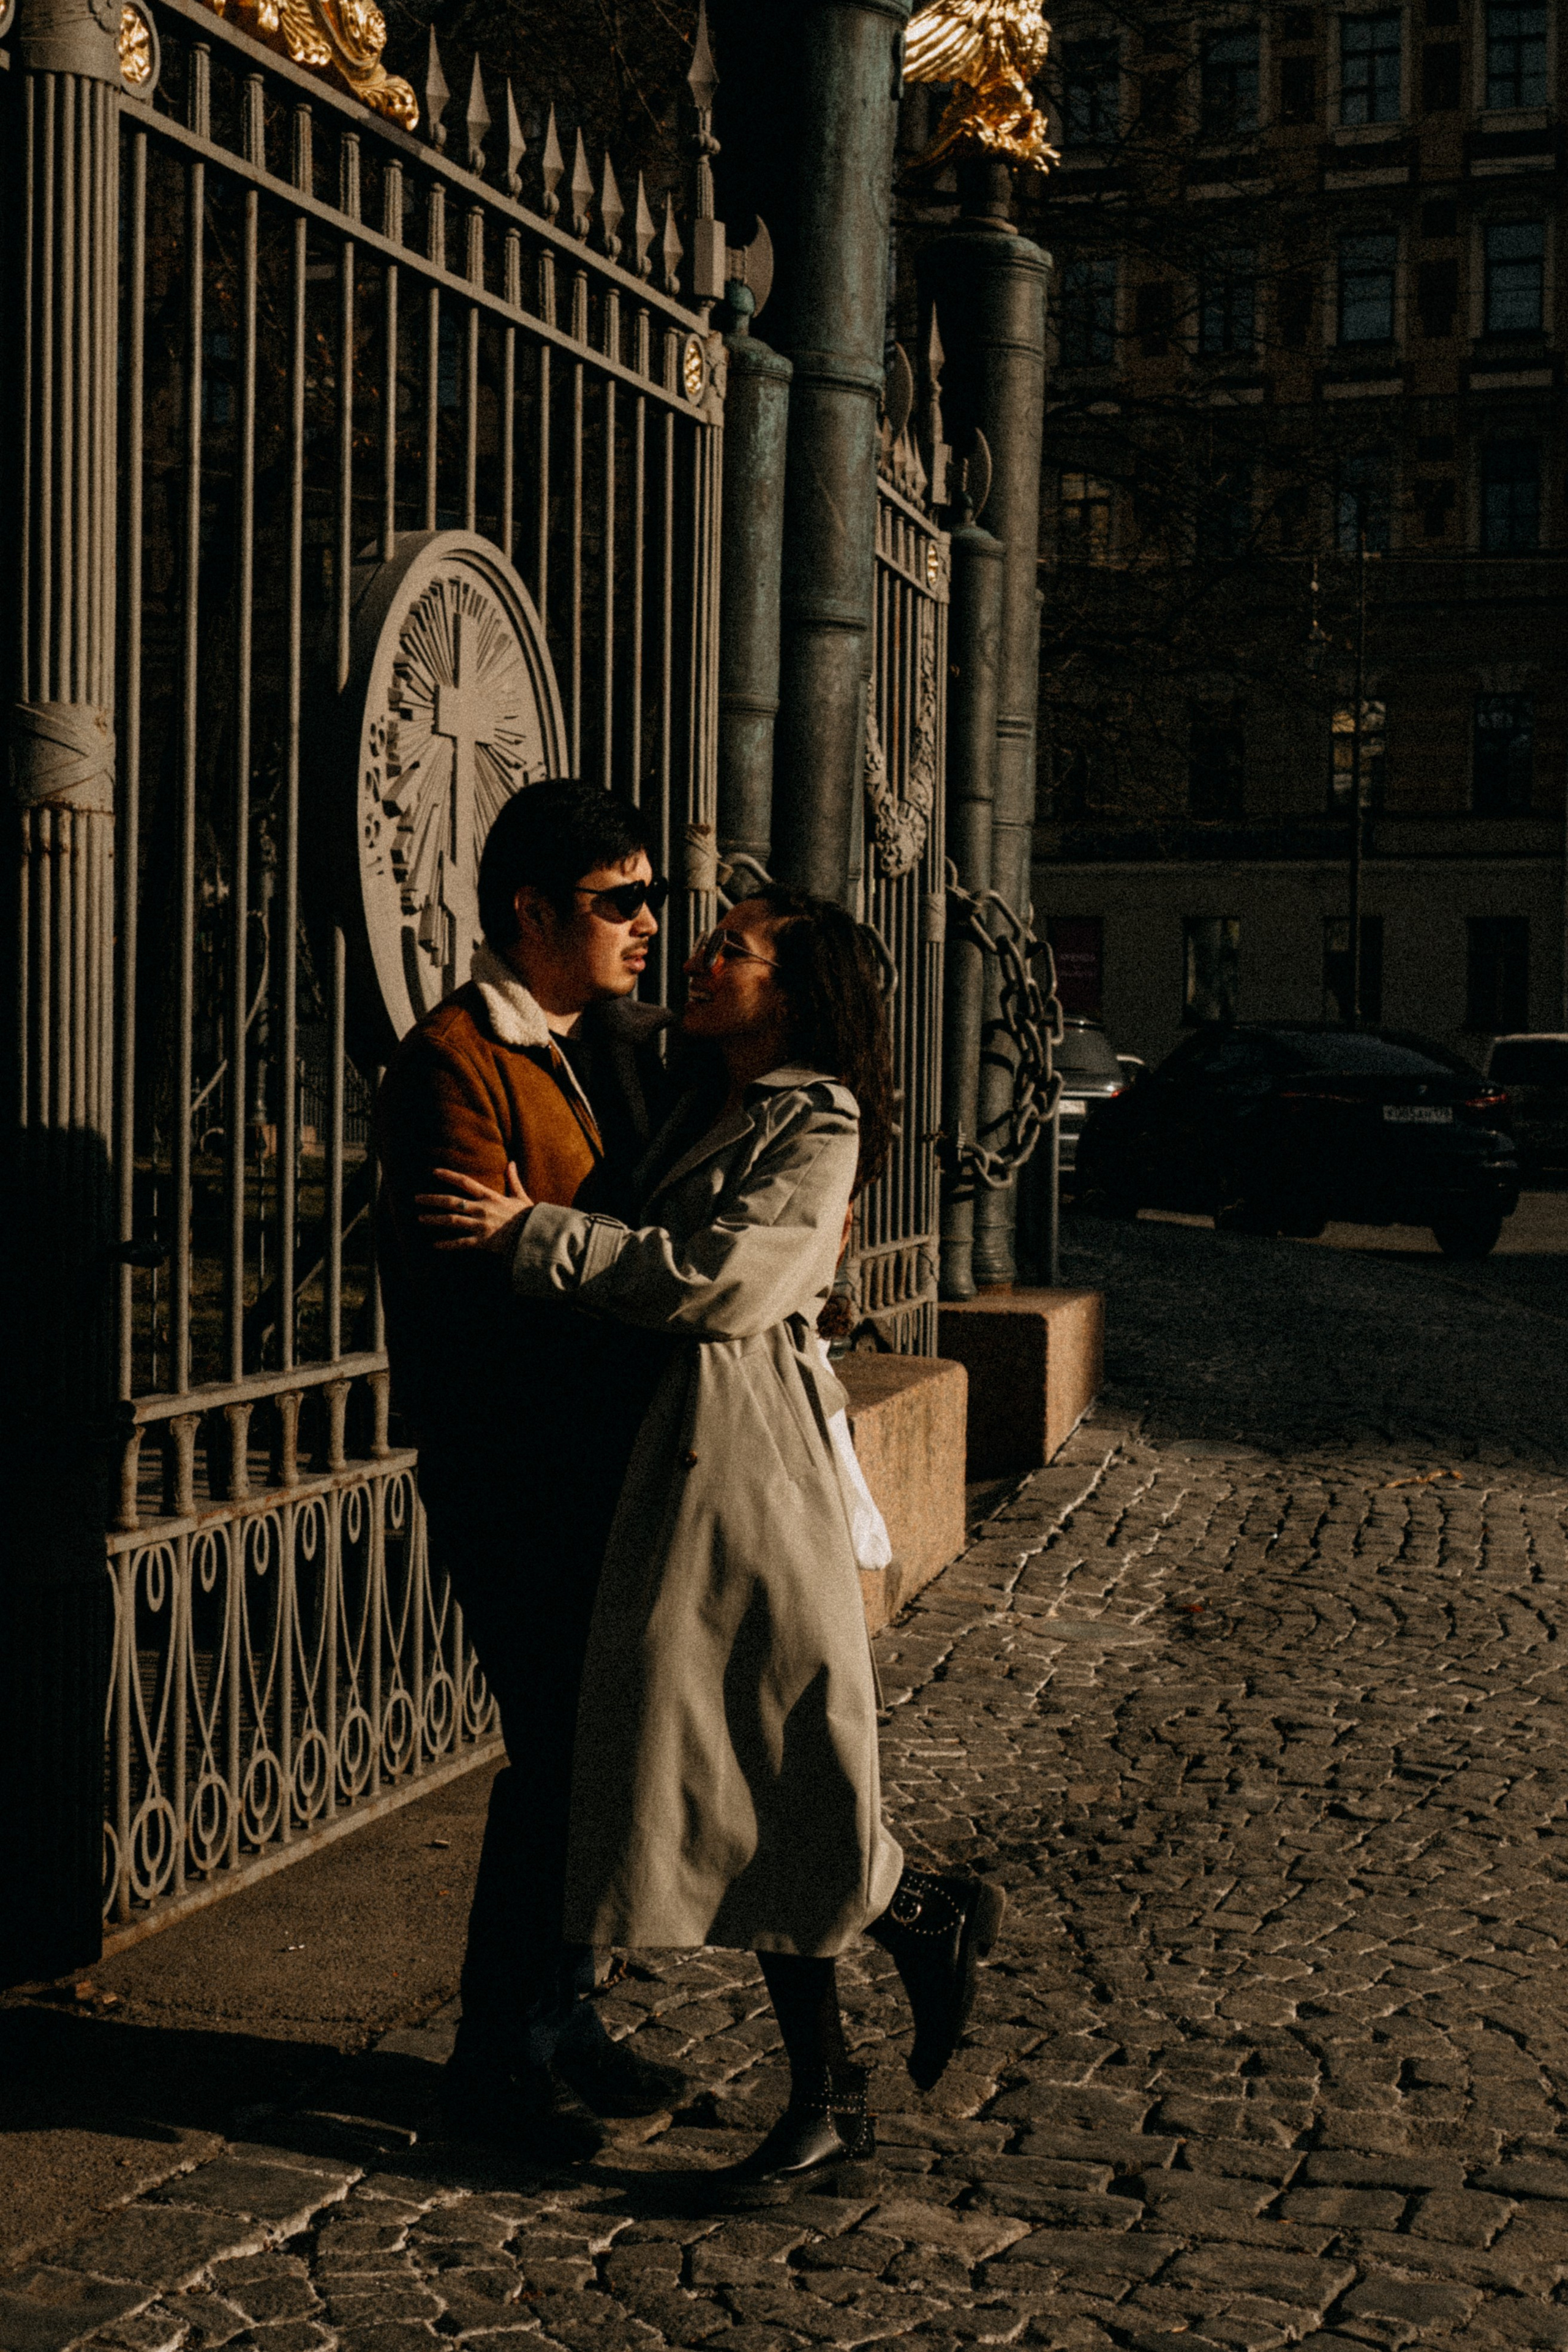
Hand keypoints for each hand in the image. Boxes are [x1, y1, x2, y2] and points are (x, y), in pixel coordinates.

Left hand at [417, 1162, 533, 1251]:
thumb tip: (511, 1163)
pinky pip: (460, 1243)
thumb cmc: (528, 1217)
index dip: (448, 1175)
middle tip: (416, 1199)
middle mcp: (482, 1209)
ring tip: (420, 1218)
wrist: (535, 1236)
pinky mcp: (482, 1241)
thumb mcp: (520, 1196)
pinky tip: (435, 1245)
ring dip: (434, 1219)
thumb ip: (513, 1180)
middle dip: (432, 1199)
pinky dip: (447, 1245)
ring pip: (451, 1221)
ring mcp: (480, 1225)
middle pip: (451, 1201)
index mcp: (490, 1196)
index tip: (433, 1172)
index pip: (464, 1182)